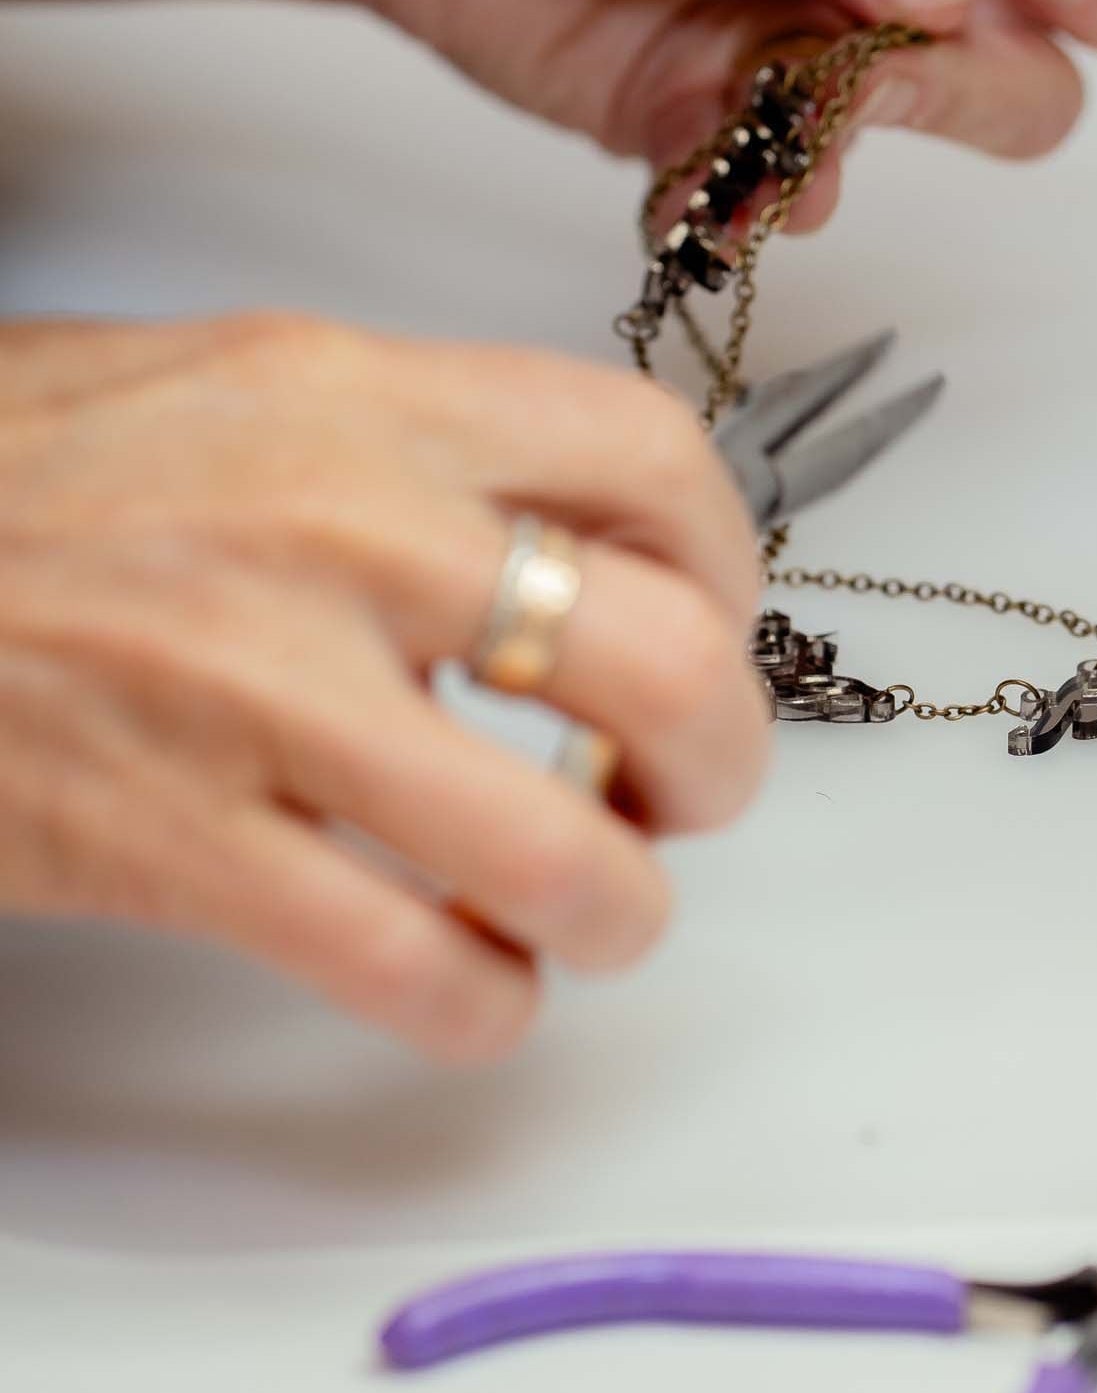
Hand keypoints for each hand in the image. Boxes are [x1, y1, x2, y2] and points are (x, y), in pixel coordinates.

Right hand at [0, 311, 766, 1060]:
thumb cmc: (12, 477)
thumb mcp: (234, 387)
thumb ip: (420, 451)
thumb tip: (584, 549)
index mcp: (358, 395)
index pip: (646, 455)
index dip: (729, 562)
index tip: (716, 623)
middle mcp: (336, 528)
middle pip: (659, 661)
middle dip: (722, 759)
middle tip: (687, 794)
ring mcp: (254, 693)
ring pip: (559, 850)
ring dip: (621, 907)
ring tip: (595, 906)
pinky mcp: (167, 844)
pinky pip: (410, 966)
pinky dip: (482, 1005)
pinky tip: (470, 981)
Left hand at [2, 0, 1096, 228]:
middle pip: (1031, 77)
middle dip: (979, 88)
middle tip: (873, 62)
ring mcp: (799, 56)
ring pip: (909, 152)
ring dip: (856, 150)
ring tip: (757, 119)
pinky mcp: (707, 126)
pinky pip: (775, 200)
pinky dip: (749, 207)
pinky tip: (693, 178)